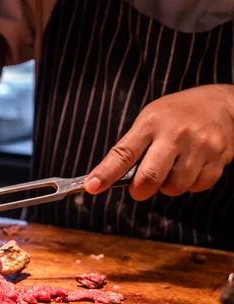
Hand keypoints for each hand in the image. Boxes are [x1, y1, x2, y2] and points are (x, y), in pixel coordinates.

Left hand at [85, 84, 233, 199]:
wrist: (220, 103)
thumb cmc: (175, 115)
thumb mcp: (149, 120)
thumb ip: (131, 148)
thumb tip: (108, 179)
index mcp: (151, 123)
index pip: (123, 153)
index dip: (105, 173)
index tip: (91, 186)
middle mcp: (175, 134)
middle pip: (150, 177)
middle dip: (139, 191)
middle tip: (139, 189)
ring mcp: (200, 146)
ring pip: (174, 187)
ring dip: (167, 187)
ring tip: (170, 170)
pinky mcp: (219, 157)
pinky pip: (197, 186)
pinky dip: (190, 184)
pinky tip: (190, 168)